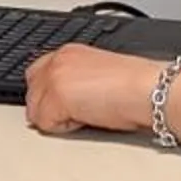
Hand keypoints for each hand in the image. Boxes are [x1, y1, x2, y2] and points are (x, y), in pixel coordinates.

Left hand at [23, 45, 155, 136]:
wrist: (148, 89)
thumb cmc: (138, 85)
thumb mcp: (100, 74)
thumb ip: (77, 80)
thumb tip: (66, 99)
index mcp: (69, 53)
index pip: (39, 74)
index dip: (50, 94)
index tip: (64, 105)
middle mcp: (58, 61)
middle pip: (32, 92)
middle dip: (48, 107)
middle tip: (78, 112)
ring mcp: (54, 79)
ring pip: (35, 111)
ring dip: (57, 118)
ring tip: (87, 114)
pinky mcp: (55, 99)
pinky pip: (46, 125)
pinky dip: (65, 128)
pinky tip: (87, 119)